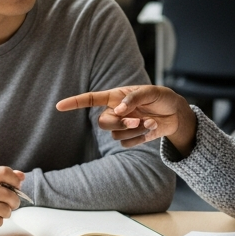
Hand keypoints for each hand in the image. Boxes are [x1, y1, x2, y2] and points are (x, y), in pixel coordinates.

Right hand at [0, 167, 22, 235]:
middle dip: (15, 201)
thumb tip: (21, 176)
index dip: (15, 180)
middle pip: (7, 193)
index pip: (4, 172)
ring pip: (4, 209)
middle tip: (13, 204)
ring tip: (0, 212)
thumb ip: (0, 178)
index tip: (16, 187)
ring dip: (7, 212)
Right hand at [57, 85, 196, 154]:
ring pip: (116, 135)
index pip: (90, 99)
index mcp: (115, 97)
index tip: (59, 106)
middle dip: (119, 123)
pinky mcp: (131, 138)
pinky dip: (140, 137)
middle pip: (102, 122)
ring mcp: (122, 126)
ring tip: (150, 122)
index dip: (74, 102)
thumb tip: (118, 109)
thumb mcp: (150, 92)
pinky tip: (151, 129)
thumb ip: (133, 98)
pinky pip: (127, 143)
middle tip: (136, 121)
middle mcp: (115, 112)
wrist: (175, 113)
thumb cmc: (161, 98)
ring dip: (134, 130)